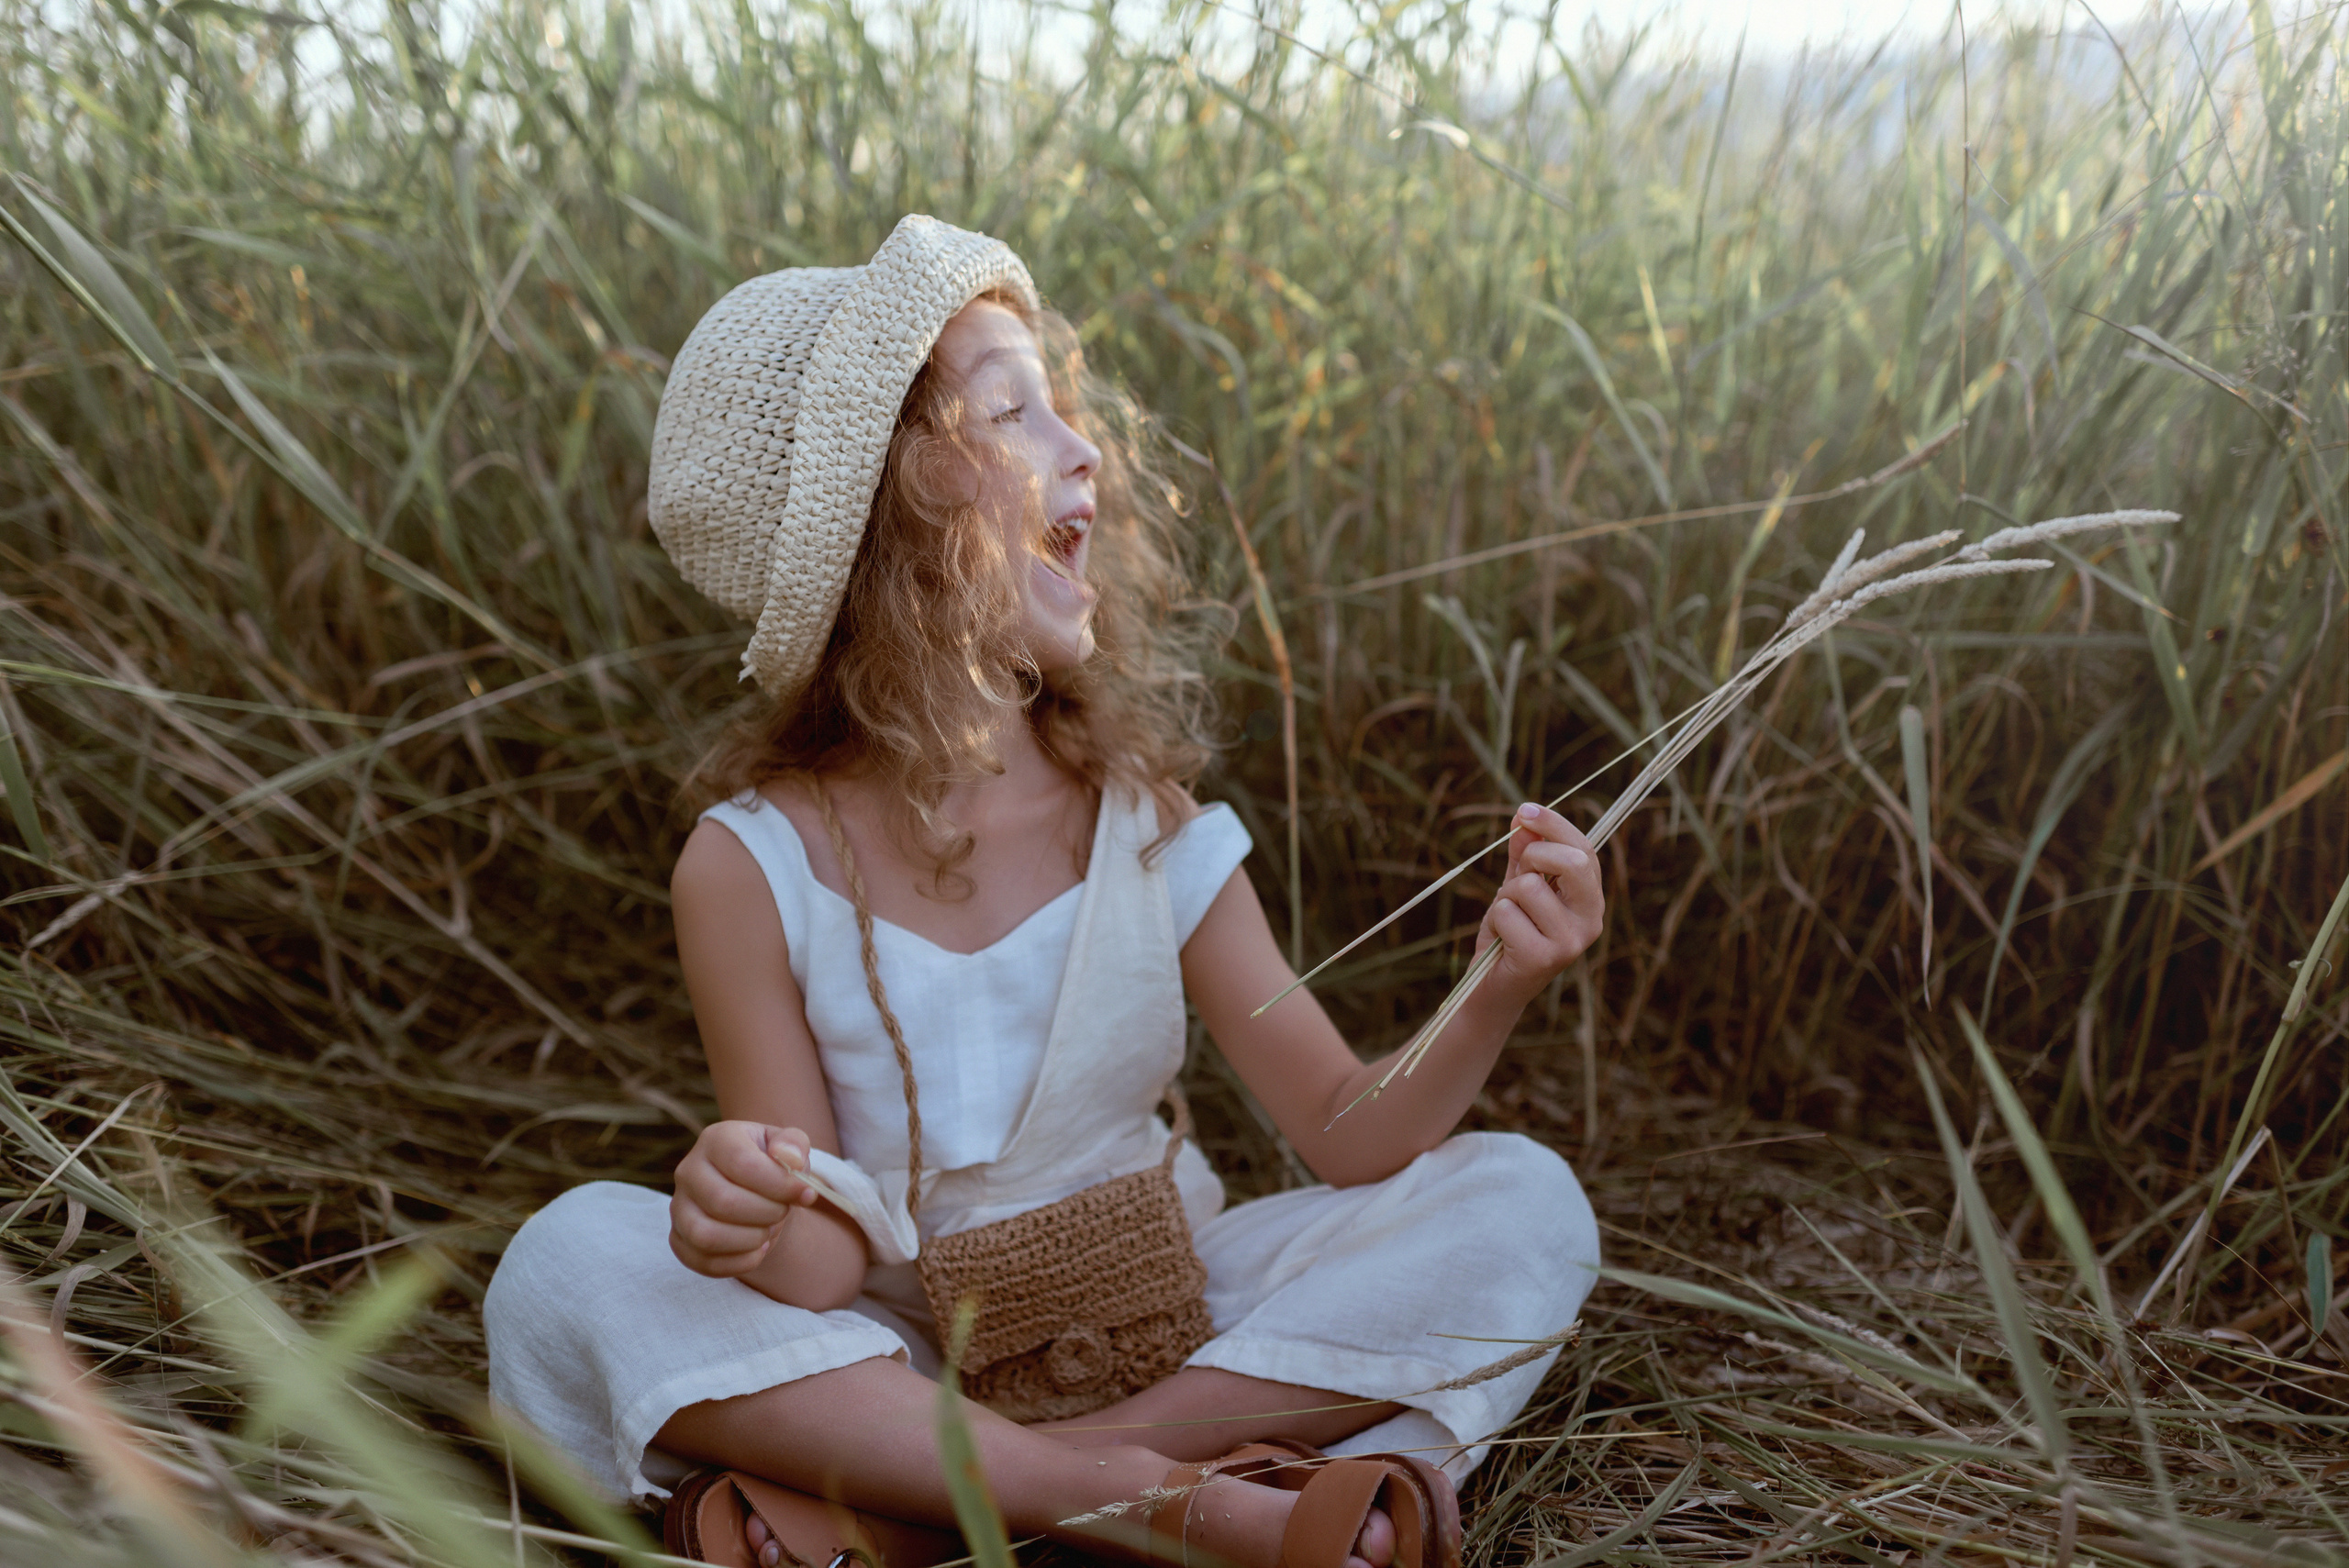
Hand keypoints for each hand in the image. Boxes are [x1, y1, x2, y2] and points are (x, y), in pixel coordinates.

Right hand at [669, 1121, 820, 1277]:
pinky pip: (703, 1261)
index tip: (806, 1193)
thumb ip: (794, 1145)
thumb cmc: (772, 1165)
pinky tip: (758, 1249)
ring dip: (750, 1240)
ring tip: (769, 1230)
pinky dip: (739, 1262)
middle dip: (767, 1213)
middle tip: (783, 1212)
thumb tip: (791, 1159)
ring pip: (706, 1236)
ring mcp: (679, 1207)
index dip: (780, 1185)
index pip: (743, 1164)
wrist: (753, 1191)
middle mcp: (689, 1171)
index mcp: (716, 1140)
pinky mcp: (679, 1239)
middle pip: (724, 1202)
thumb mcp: (789, 1145)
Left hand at [1474, 802, 1604, 1007]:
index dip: (1554, 825)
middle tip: (1517, 878)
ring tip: (1507, 920)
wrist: (1493, 989)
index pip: (1584, 850)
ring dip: (1505, 897)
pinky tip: (1502, 941)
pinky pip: (1506, 912)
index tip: (1524, 810)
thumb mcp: (1517, 888)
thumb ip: (1525, 855)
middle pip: (1572, 862)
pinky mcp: (1543, 958)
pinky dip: (1495, 921)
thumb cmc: (1510, 934)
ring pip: (1528, 886)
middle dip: (1533, 858)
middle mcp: (1590, 921)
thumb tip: (1523, 817)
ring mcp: (1571, 942)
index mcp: (1590, 901)